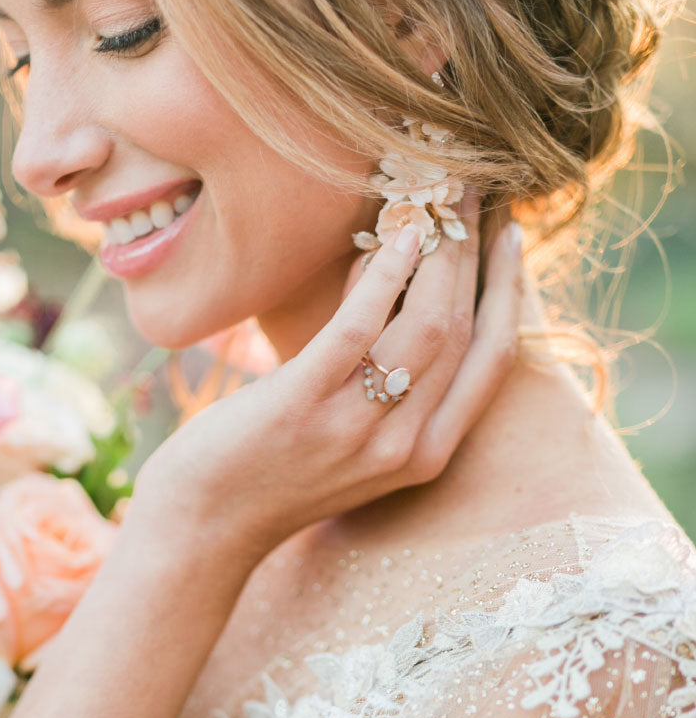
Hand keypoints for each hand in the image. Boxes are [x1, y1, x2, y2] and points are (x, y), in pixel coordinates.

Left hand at [130, 195, 525, 565]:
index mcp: (426, 456)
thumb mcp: (347, 433)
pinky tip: (391, 235)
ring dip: (437, 251)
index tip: (511, 235)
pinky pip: (359, 330)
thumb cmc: (270, 472)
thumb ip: (382, 375)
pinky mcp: (303, 407)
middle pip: (465, 331)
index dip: (510, 292)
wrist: (206, 527)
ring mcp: (356, 430)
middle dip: (474, 251)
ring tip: (430, 195)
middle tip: (470, 190)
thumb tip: (395, 272)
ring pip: (427, 325)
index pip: (493, 362)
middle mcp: (404, 448)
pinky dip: (382, 276)